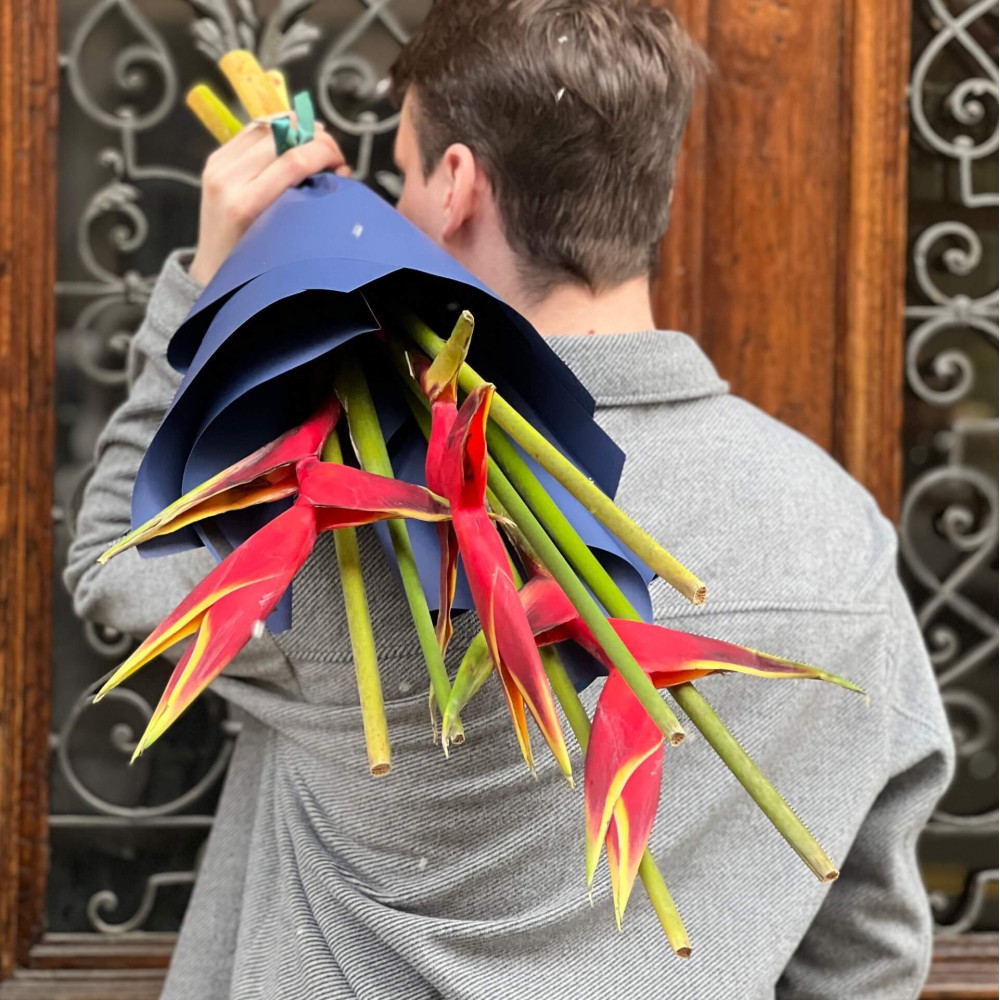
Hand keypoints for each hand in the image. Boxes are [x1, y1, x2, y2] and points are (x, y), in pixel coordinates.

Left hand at [189, 122, 349, 285]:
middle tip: (332, 152)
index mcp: (246, 205)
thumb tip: (340, 170)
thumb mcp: (286, 238)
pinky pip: (251, 130)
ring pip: (265, 126)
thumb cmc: (254, 262)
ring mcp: (218, 166)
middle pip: (280, 137)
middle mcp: (227, 180)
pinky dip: (277, 126)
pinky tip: (294, 135)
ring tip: (316, 140)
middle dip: (315, 137)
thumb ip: (309, 201)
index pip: (293, 161)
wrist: (214, 269)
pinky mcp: (215, 159)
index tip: (340, 162)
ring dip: (297, 126)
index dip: (324, 152)